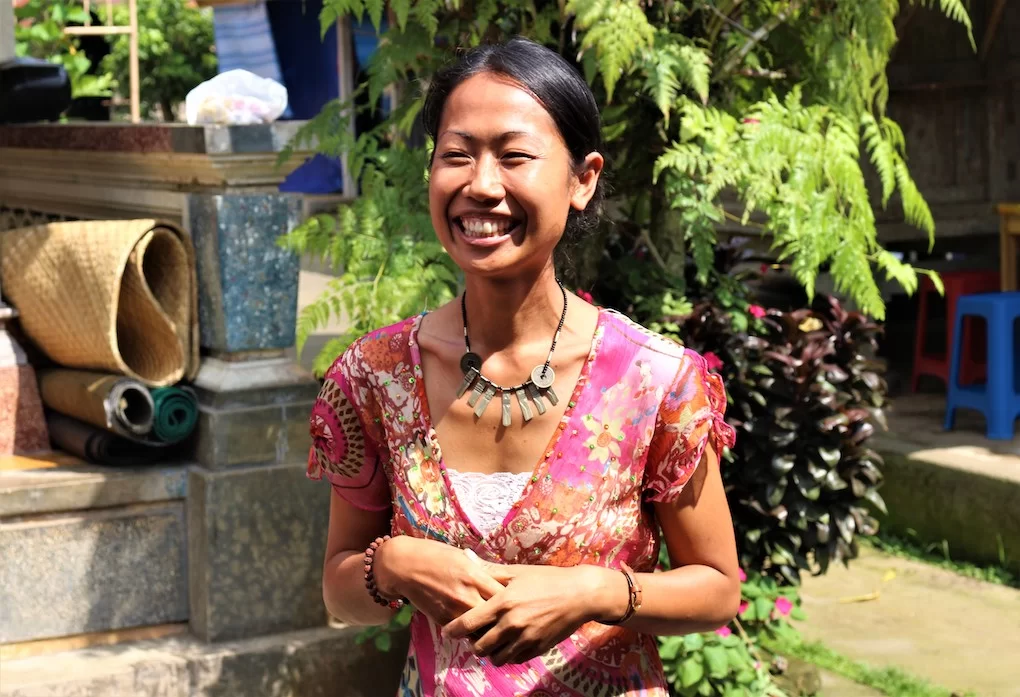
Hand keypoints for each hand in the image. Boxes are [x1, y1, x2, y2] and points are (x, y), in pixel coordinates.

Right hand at [373, 537, 505, 625]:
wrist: (404, 567)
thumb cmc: (435, 556)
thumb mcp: (463, 557)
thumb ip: (483, 569)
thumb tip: (504, 576)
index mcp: (475, 576)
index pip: (504, 594)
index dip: (515, 599)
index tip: (521, 600)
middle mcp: (467, 595)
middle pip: (497, 616)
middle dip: (507, 619)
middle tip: (515, 620)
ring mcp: (455, 611)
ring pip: (482, 630)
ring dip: (492, 631)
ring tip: (501, 631)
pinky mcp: (443, 621)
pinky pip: (465, 633)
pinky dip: (475, 634)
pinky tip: (481, 633)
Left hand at [441, 563, 628, 666]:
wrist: (579, 594)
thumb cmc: (546, 579)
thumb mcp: (517, 572)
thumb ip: (489, 570)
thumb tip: (466, 557)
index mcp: (502, 603)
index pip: (468, 623)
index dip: (454, 630)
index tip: (449, 630)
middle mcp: (511, 624)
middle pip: (479, 647)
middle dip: (473, 643)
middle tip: (476, 635)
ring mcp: (525, 639)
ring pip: (496, 658)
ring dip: (491, 652)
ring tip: (494, 641)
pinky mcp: (537, 649)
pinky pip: (514, 660)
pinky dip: (509, 655)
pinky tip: (511, 642)